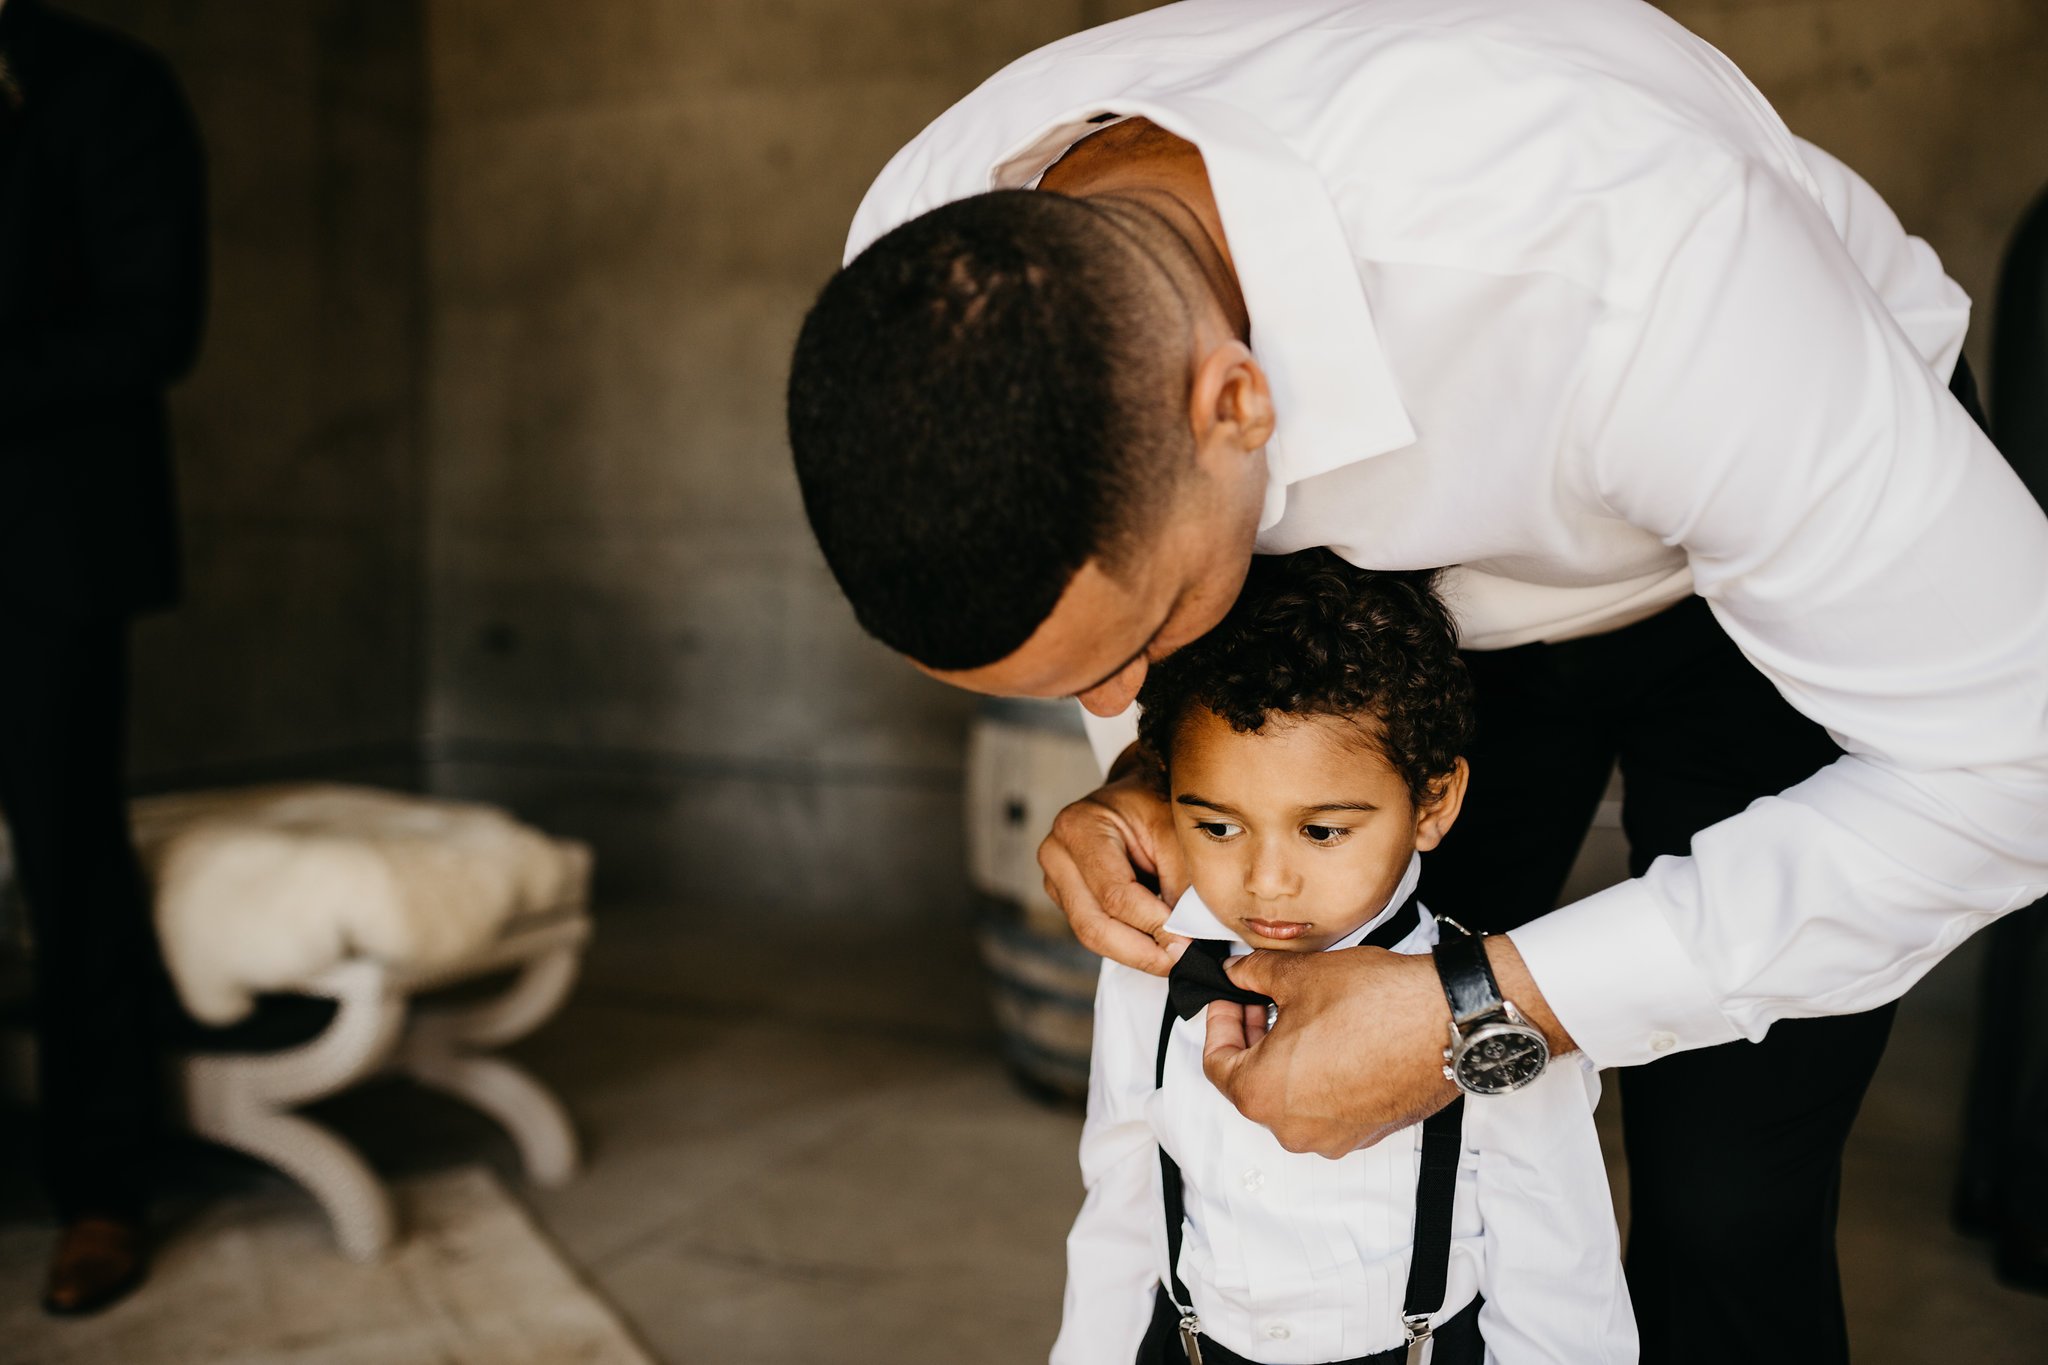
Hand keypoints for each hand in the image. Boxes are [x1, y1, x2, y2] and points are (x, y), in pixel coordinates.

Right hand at [1038, 768, 1188, 975]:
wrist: (1135, 793)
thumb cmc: (1155, 804)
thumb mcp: (1176, 833)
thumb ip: (1181, 884)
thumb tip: (1189, 937)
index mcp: (1079, 827)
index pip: (1114, 894)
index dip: (1152, 925)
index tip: (1187, 944)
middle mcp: (1057, 854)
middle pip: (1093, 924)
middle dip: (1140, 952)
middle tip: (1180, 964)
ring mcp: (1056, 878)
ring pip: (1091, 934)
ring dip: (1135, 952)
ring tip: (1173, 957)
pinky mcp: (1066, 896)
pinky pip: (1095, 929)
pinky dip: (1128, 942)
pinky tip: (1157, 944)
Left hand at [1201, 947, 1456, 1154]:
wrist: (1449, 1022)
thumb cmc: (1376, 1005)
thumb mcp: (1298, 975)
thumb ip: (1254, 975)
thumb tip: (1237, 974)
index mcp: (1261, 1094)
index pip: (1216, 1063)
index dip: (1219, 1023)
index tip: (1230, 999)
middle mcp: (1293, 1129)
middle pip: (1252, 1084)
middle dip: (1253, 1038)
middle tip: (1261, 1000)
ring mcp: (1333, 1136)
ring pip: (1290, 1097)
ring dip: (1286, 1058)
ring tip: (1300, 1016)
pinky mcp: (1367, 1133)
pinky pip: (1327, 1107)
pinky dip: (1320, 1077)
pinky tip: (1335, 1039)